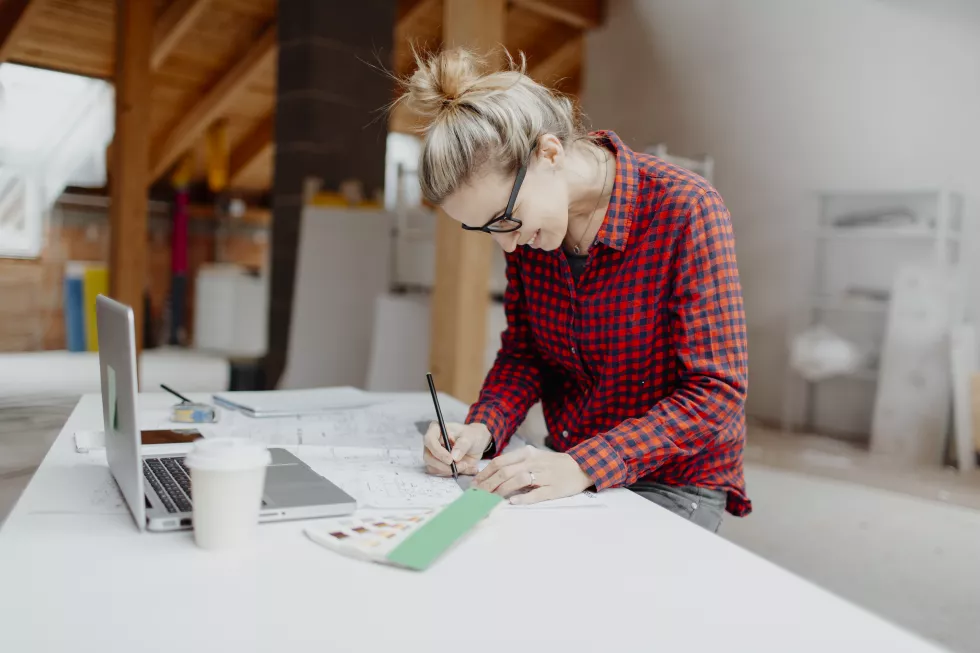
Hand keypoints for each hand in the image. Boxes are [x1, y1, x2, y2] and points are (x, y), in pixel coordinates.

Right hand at [423, 422, 491, 476]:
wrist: (476, 444)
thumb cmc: (471, 436)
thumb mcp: (470, 437)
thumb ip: (463, 445)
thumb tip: (454, 457)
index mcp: (436, 430)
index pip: (429, 440)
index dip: (437, 451)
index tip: (450, 459)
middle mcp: (432, 443)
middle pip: (428, 457)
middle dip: (444, 465)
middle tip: (461, 466)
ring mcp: (433, 455)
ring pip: (433, 467)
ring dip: (449, 470)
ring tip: (465, 465)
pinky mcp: (438, 465)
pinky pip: (441, 473)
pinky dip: (453, 473)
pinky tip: (465, 468)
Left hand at [472, 445, 592, 504]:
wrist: (581, 466)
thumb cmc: (553, 464)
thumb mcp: (534, 457)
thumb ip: (516, 464)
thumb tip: (492, 475)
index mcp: (527, 453)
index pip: (500, 462)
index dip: (485, 473)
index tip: (475, 483)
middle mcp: (534, 462)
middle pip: (505, 472)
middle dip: (488, 484)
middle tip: (478, 494)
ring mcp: (544, 475)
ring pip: (518, 480)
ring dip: (501, 490)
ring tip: (490, 499)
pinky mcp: (554, 488)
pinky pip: (536, 493)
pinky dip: (523, 497)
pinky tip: (512, 501)